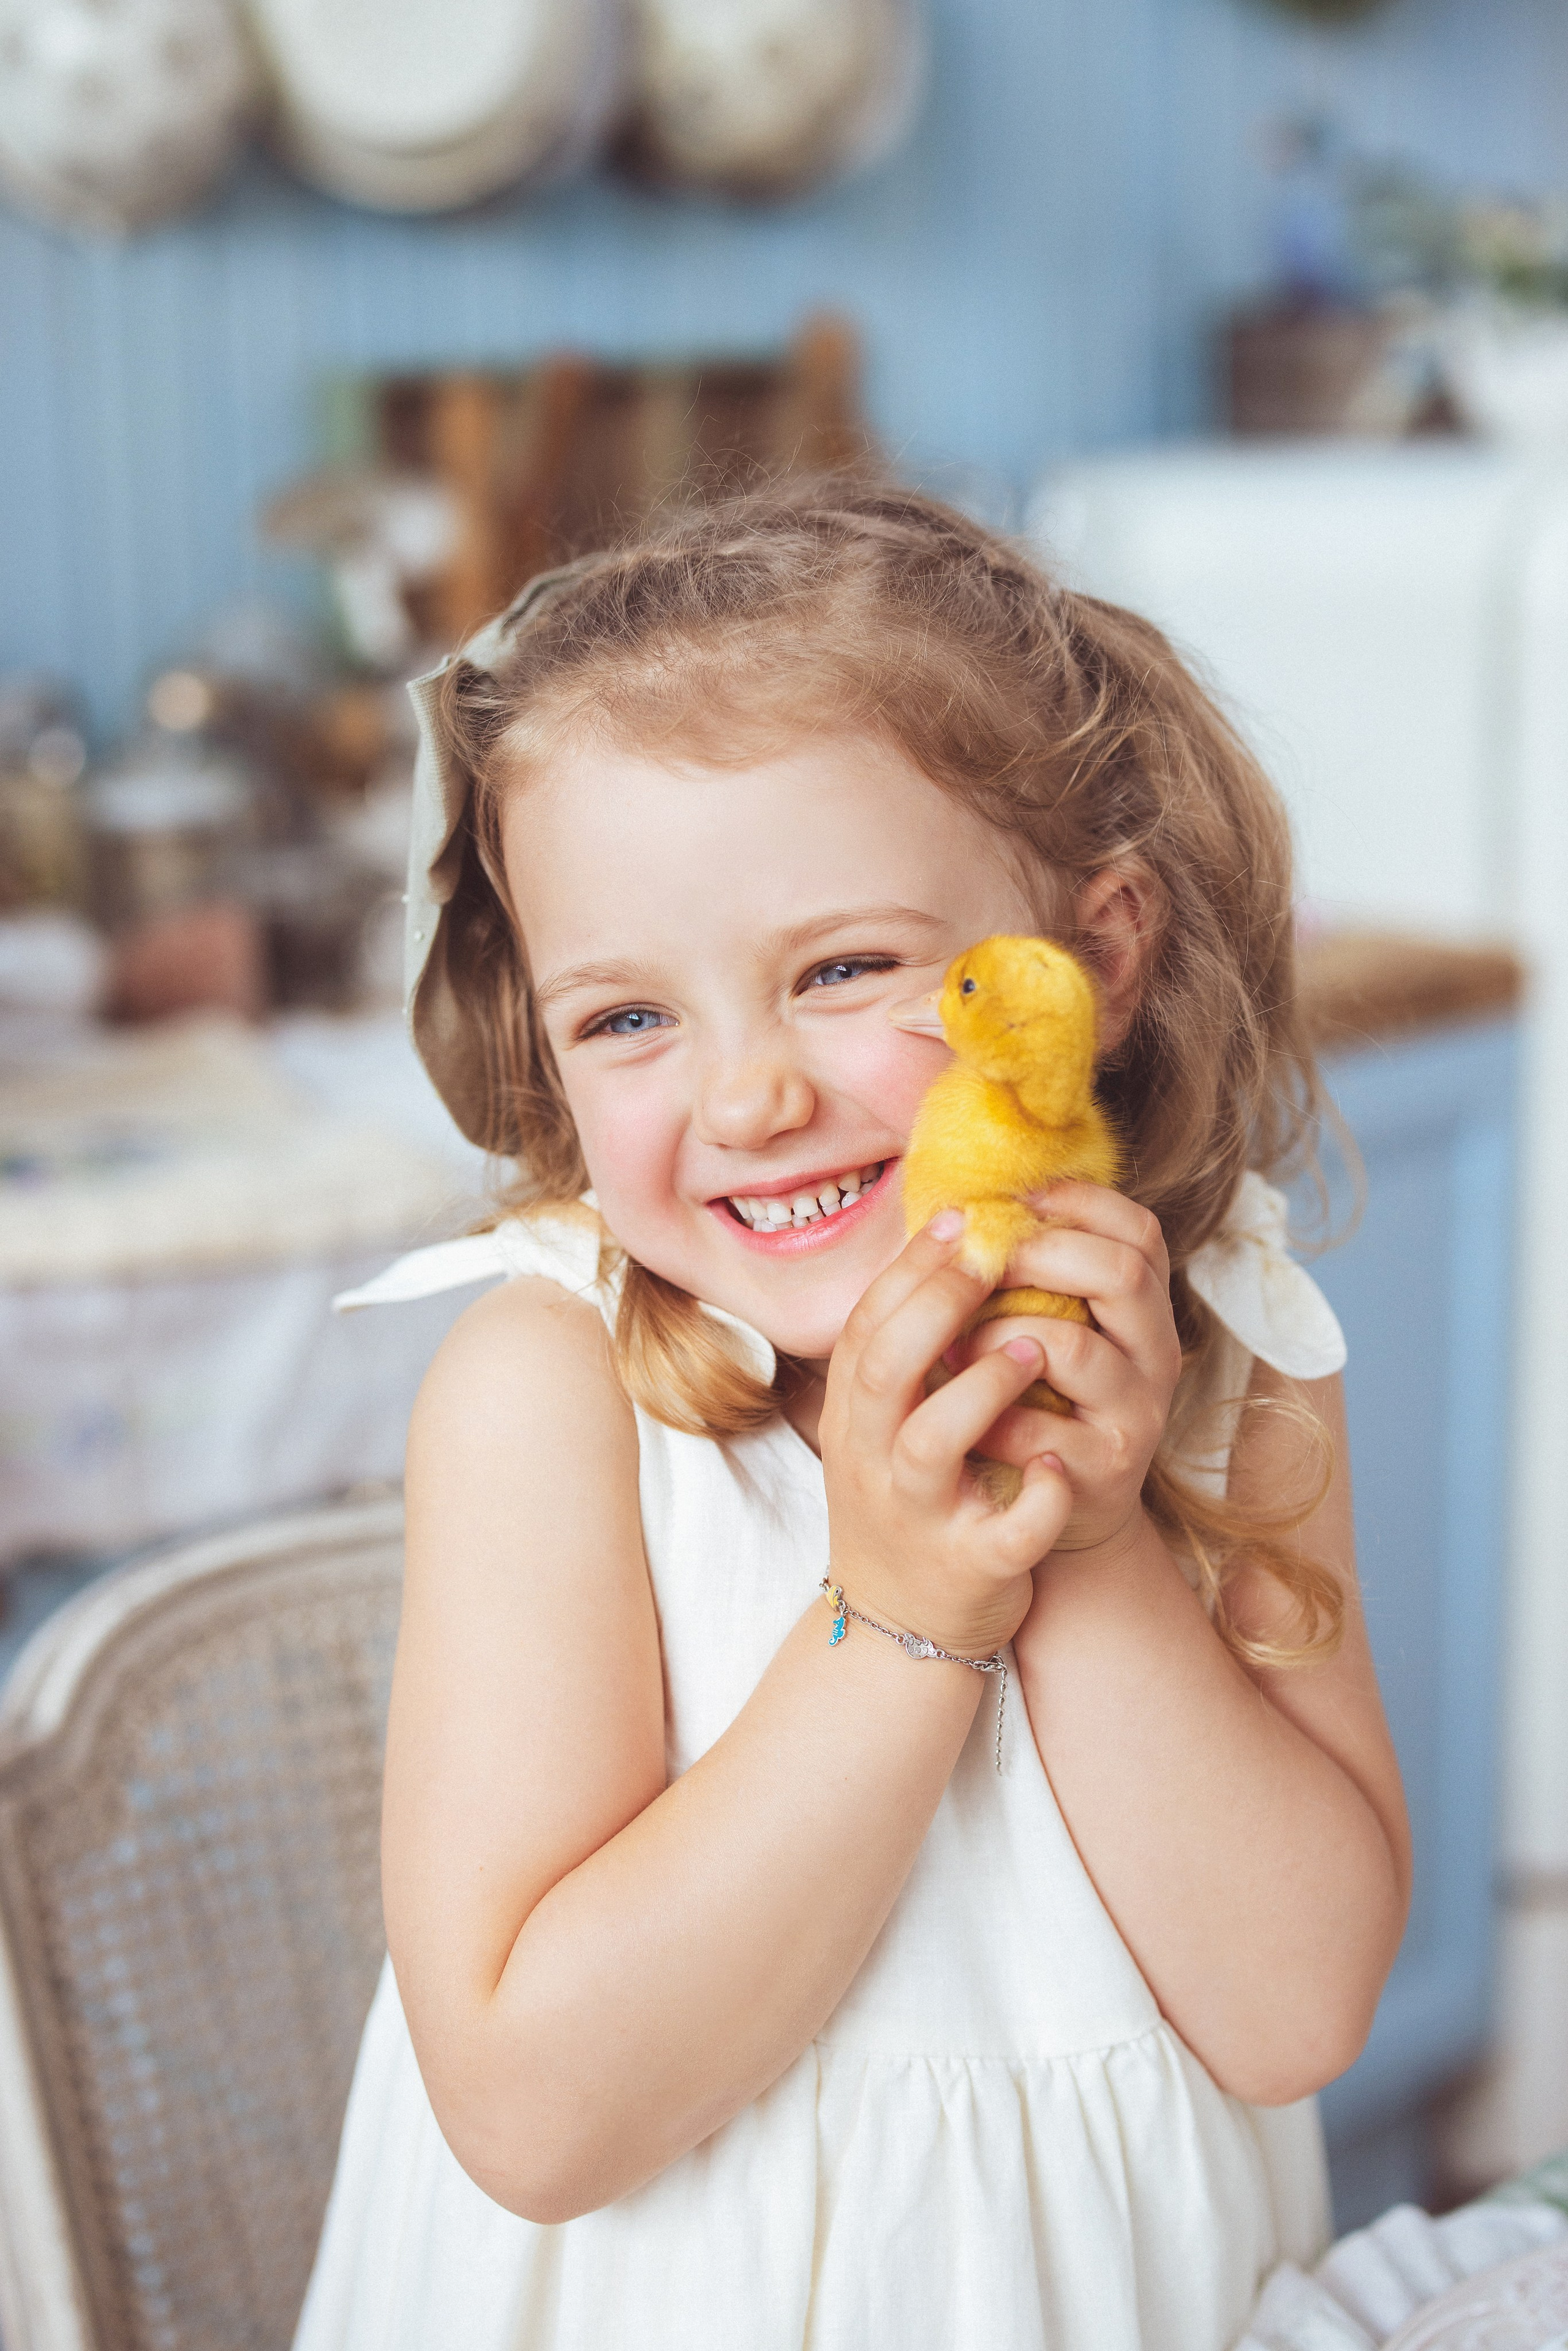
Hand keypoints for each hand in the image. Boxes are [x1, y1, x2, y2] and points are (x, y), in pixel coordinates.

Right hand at [819, 1212, 1076, 1657]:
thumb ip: (906, 1351)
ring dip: (982, 1387)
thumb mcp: (882, 1423)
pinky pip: (1004, 1531)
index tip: (964, 1216)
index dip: (912, 1266)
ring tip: (1033, 1346)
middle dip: (939, 1302)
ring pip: (930, 1441)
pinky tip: (1057, 1463)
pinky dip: (1035, 1497)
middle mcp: (871, 1460)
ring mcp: (915, 1515)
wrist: (896, 1625)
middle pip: (886, 1367)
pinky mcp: (968, 1566)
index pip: (868, 1324)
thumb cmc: (905, 1500)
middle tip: (996, 1254)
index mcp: (853, 1416)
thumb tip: (952, 1249)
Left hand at [953, 1183, 1182, 1556]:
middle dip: (1033, 1254)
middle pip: (1118, 1272)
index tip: (1011, 1201)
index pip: (1139, 1231)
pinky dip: (987, 1411)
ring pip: (1070, 1346)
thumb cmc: (1036, 1400)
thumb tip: (969, 1199)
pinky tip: (959, 1409)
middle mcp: (1157, 1355)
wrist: (1057, 1513)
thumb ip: (1032, 1271)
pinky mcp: (1101, 1472)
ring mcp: (1135, 1414)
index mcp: (1146, 1308)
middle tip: (975, 1264)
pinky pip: (1036, 1426)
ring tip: (954, 1346)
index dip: (1075, 1202)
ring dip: (996, 1334)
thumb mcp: (1051, 1326)